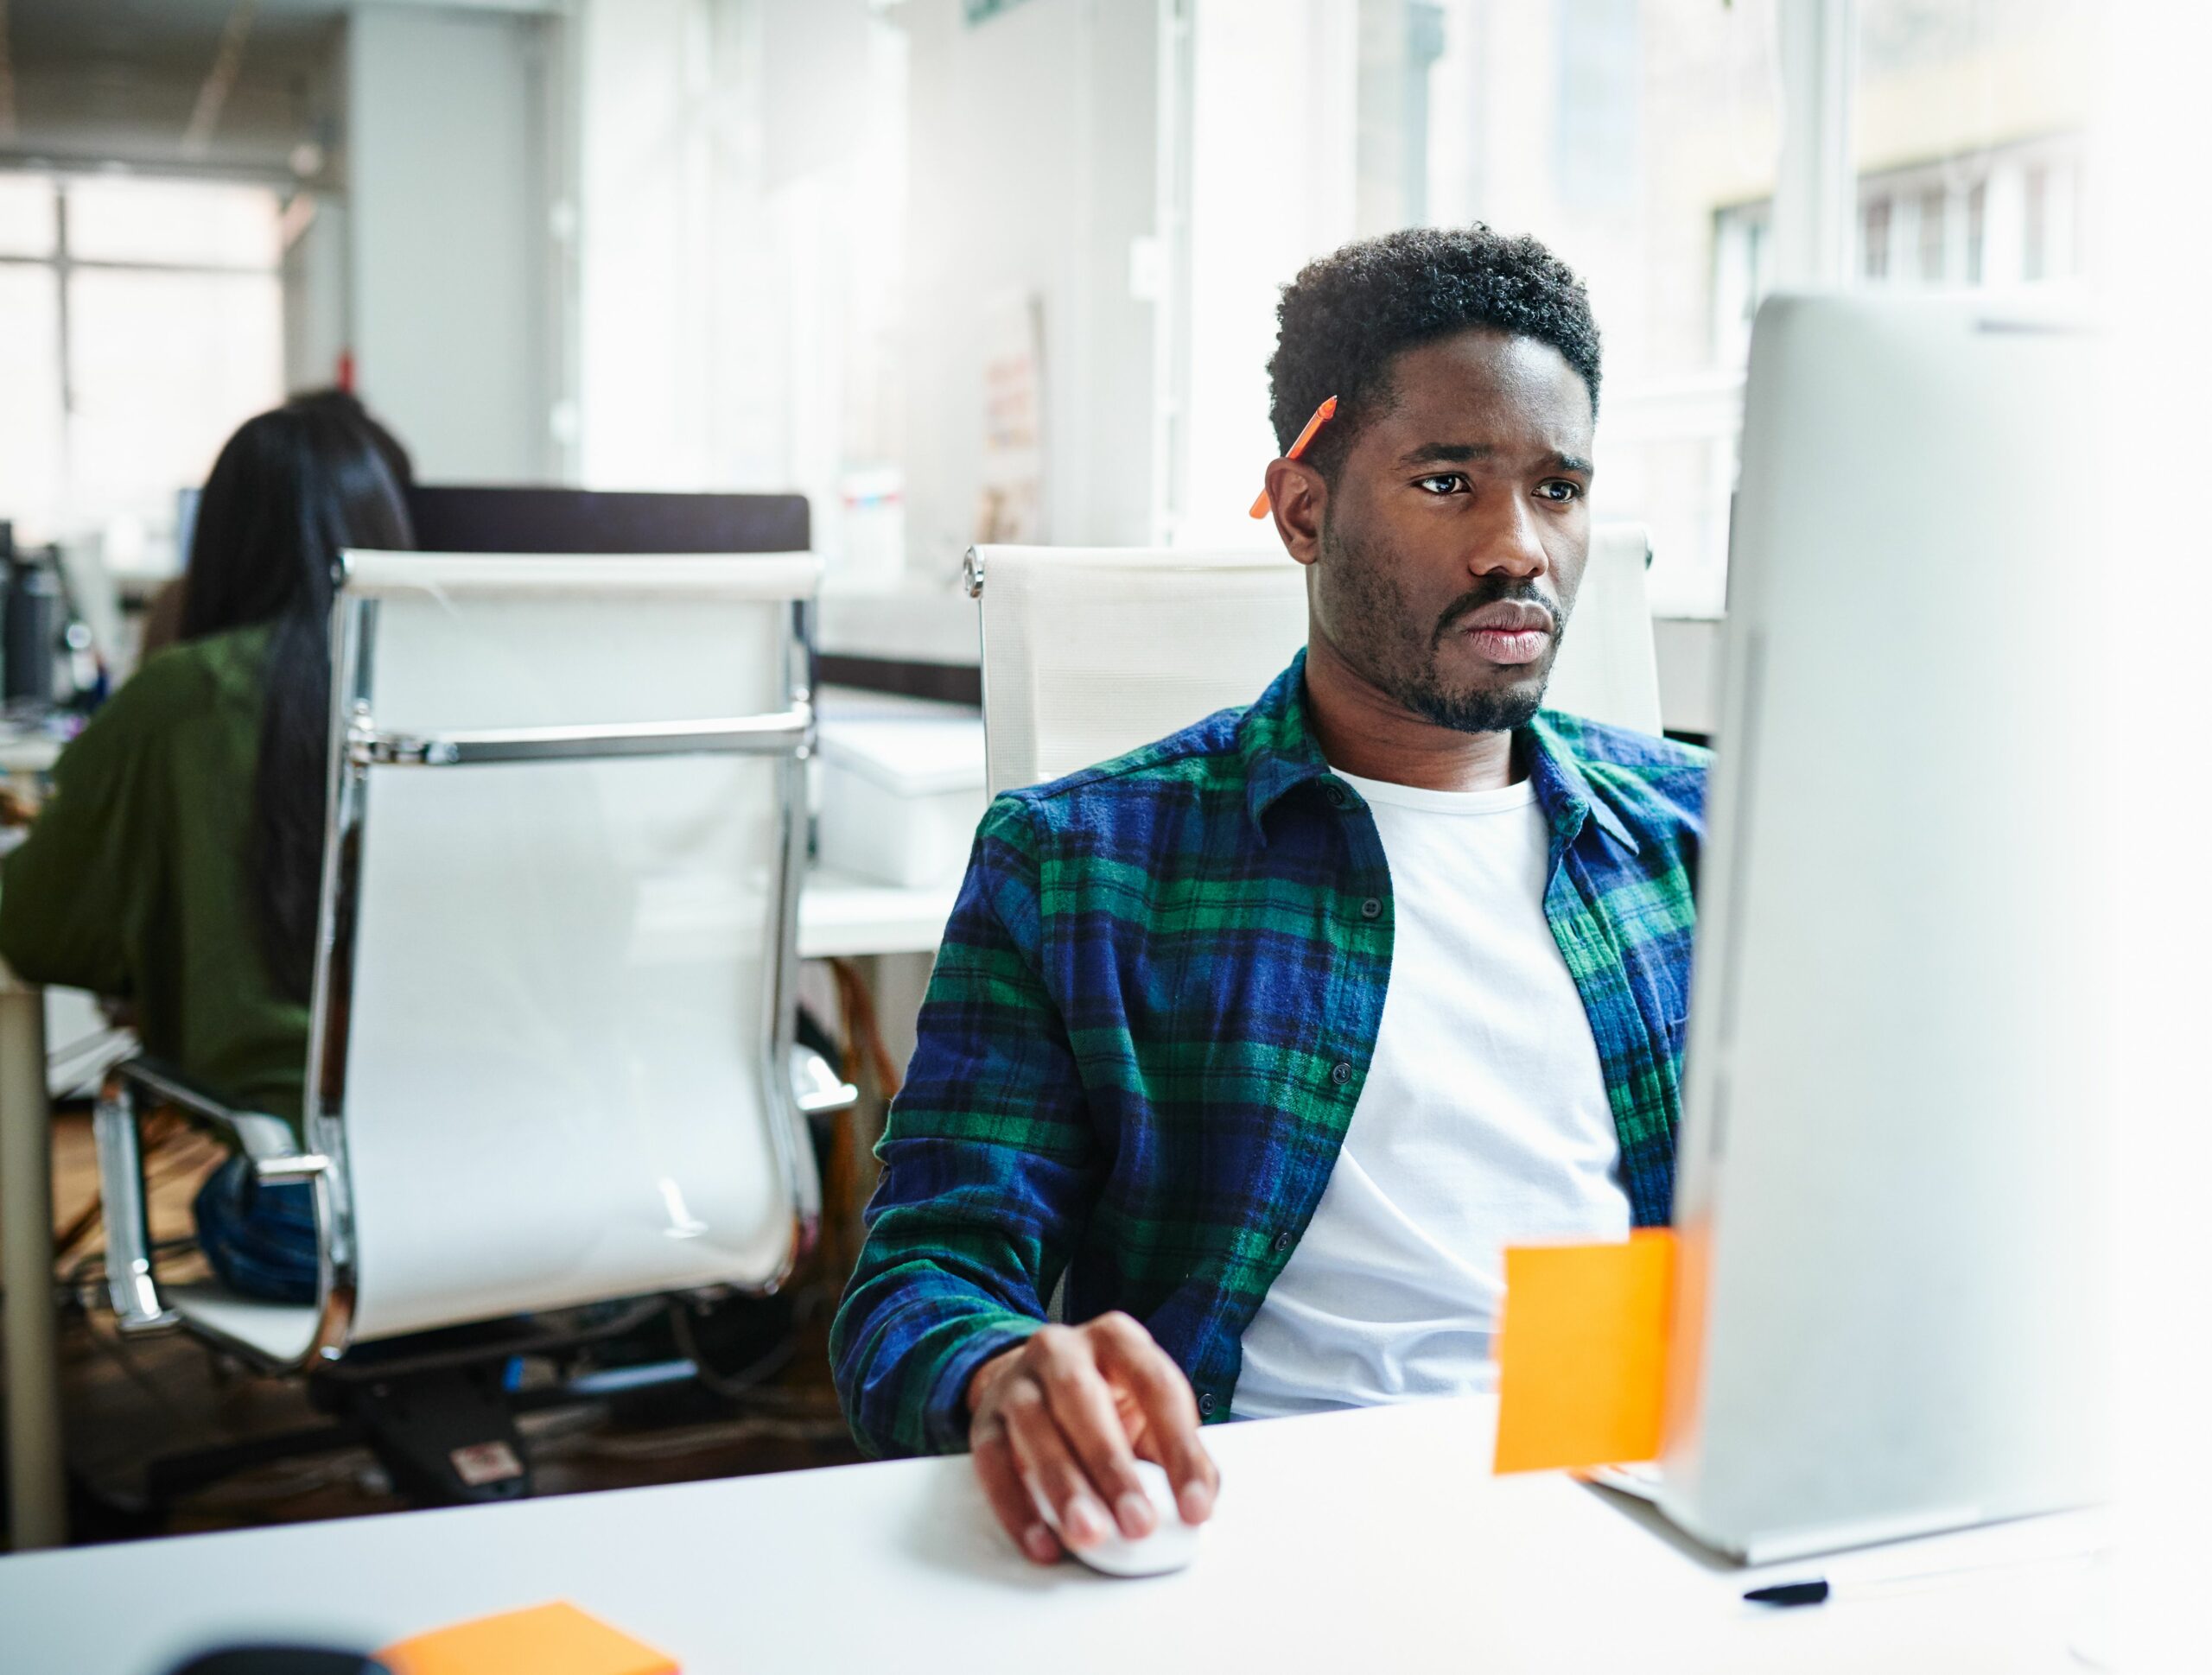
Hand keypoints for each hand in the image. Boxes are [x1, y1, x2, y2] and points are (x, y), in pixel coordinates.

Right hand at [965, 1312, 1219, 1564]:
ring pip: (1034, 1428)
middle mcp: (1063, 1349)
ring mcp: (1017, 1380)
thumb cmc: (1107, 1403)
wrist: (1036, 1381)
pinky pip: (993, 1461)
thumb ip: (1176, 1452)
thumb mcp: (1148, 1413)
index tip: (1196, 1508)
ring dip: (1063, 1487)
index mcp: (1118, 1339)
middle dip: (1112, 1468)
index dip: (1181, 1450)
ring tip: (1089, 1535)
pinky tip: (1043, 1542)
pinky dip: (1017, 1507)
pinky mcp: (984, 1418)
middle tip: (1138, 1525)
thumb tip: (1201, 1504)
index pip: (1157, 1387)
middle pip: (1084, 1400)